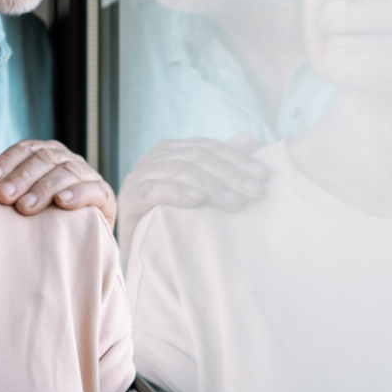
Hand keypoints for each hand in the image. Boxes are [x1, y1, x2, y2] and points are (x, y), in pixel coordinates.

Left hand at [0, 137, 116, 228]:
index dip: (6, 162)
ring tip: (26, 206)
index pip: (25, 149)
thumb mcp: (16, 191)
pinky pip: (94, 190)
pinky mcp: (104, 195)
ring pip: (66, 172)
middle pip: (43, 160)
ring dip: (44, 188)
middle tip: (3, 196)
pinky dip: (78, 194)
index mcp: (45, 152)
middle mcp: (66, 158)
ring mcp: (87, 174)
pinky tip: (62, 202)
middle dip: (21, 178)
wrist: (74, 238)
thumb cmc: (39, 211)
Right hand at [115, 134, 265, 259]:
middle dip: (229, 174)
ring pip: (178, 171)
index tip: (262, 176)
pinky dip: (176, 192)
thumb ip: (220, 164)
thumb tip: (248, 140)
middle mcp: (153, 158)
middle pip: (196, 157)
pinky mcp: (129, 198)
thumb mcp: (200, 190)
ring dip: (210, 186)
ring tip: (235, 203)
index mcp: (170, 150)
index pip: (208, 147)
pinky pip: (153, 191)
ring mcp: (138, 176)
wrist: (141, 251)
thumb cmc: (173, 218)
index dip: (236, 158)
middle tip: (255, 192)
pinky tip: (198, 201)